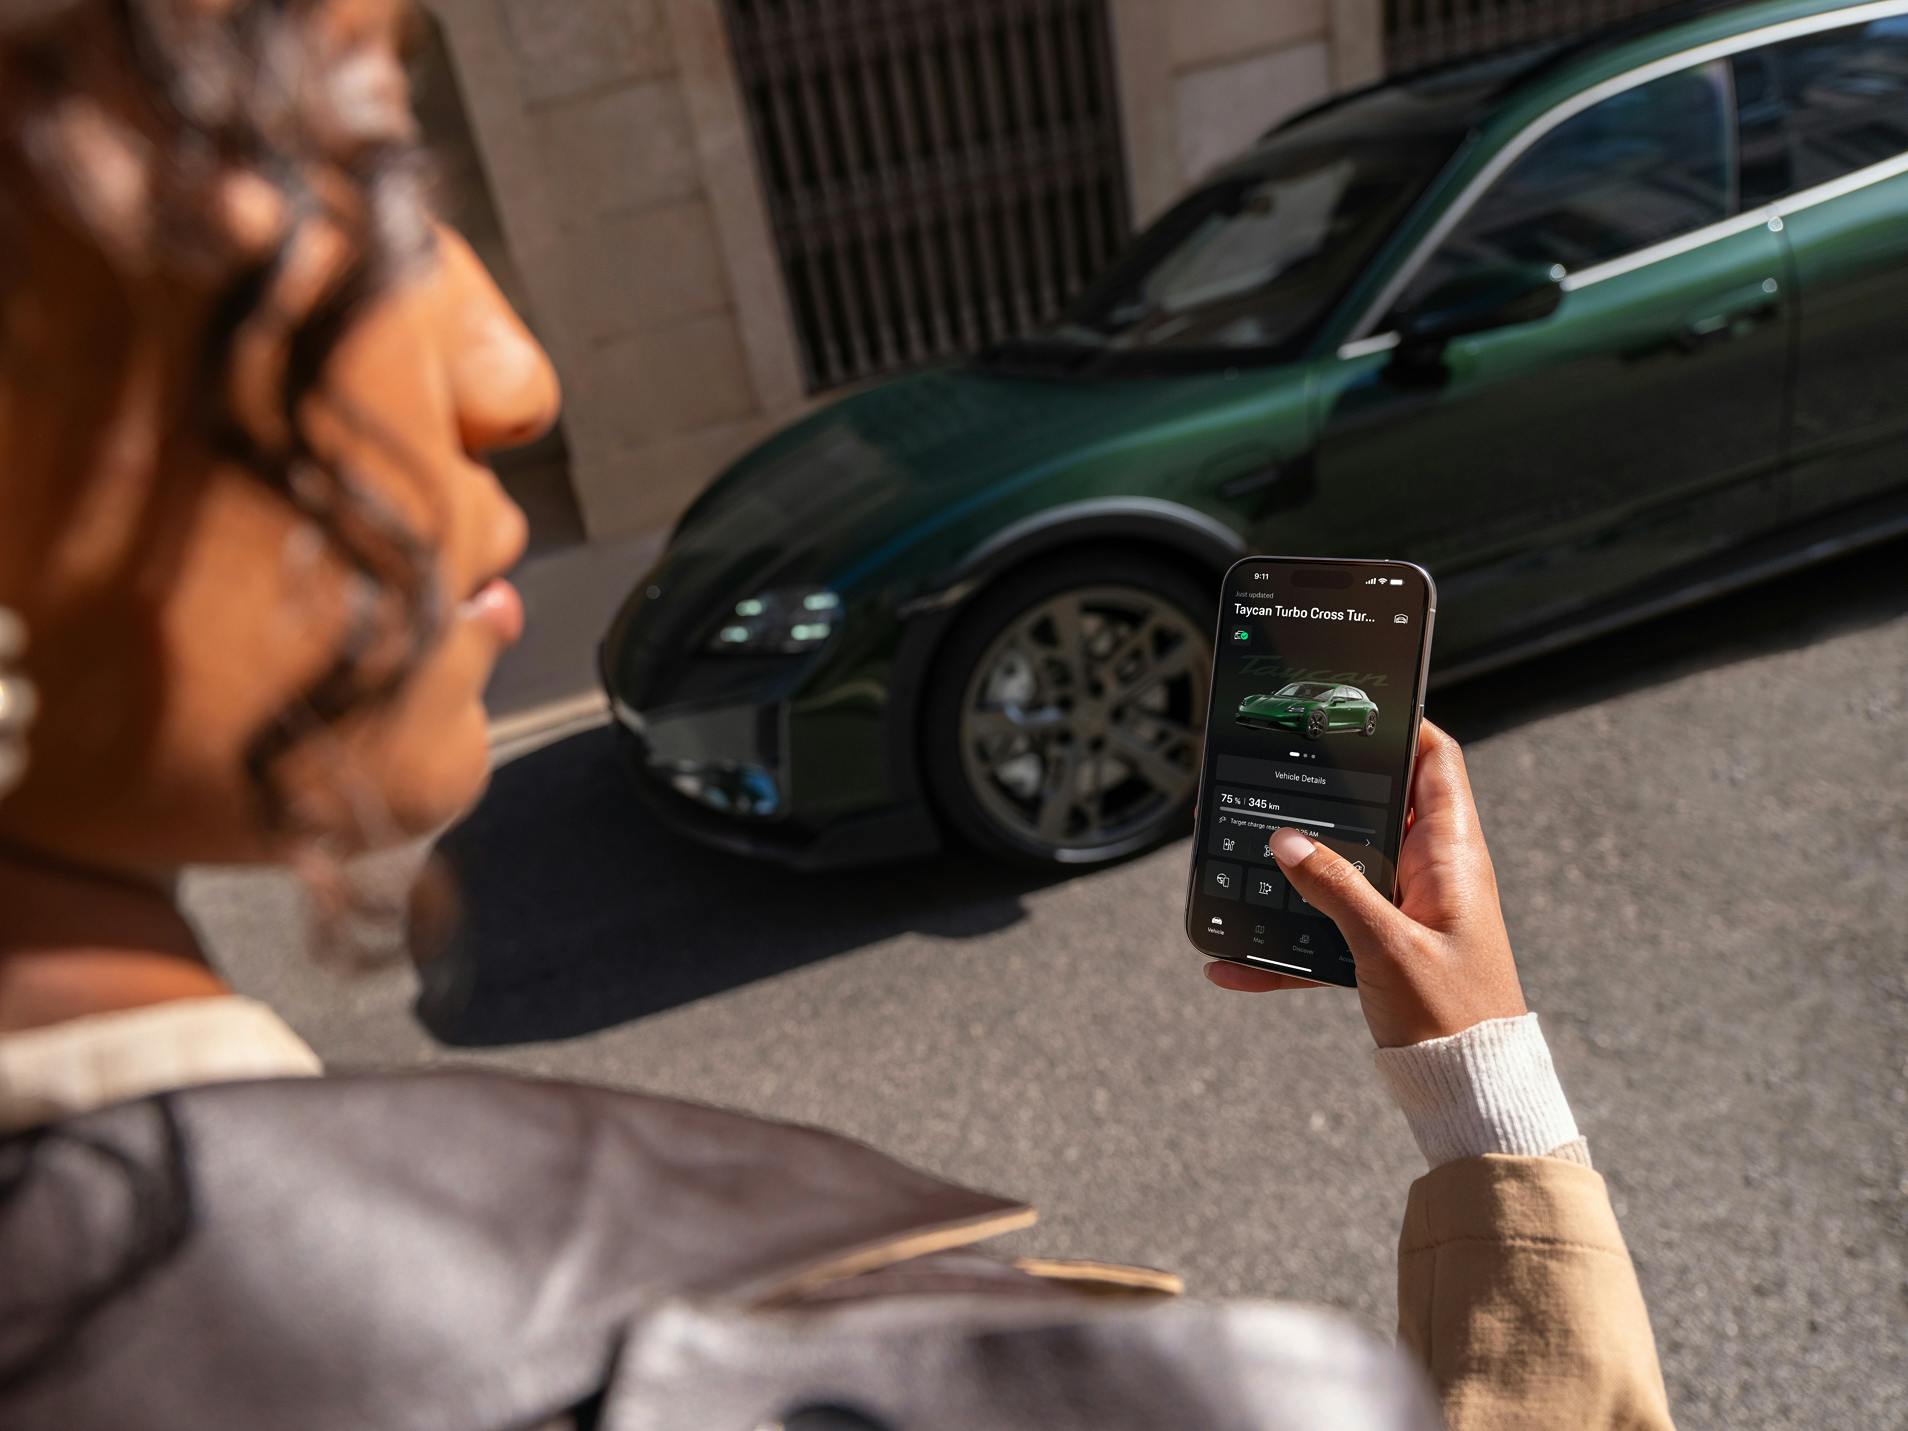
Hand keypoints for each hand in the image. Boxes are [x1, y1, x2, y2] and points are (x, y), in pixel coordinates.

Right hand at [1205, 719, 1526, 1047]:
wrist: (1469, 1092)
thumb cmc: (1454, 1018)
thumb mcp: (1386, 945)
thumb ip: (1335, 887)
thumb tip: (1286, 839)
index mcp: (1451, 856)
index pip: (1437, 761)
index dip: (1403, 725)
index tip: (1355, 706)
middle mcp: (1433, 874)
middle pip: (1379, 808)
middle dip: (1327, 794)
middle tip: (1277, 773)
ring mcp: (1410, 910)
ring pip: (1346, 868)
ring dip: (1298, 870)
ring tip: (1245, 856)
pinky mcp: (1388, 947)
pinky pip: (1329, 930)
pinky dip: (1287, 944)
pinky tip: (1238, 964)